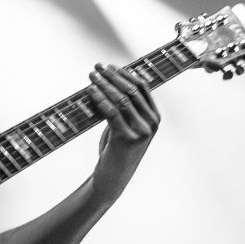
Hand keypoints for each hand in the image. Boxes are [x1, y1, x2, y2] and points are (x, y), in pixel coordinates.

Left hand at [88, 63, 159, 203]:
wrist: (113, 177)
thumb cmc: (117, 149)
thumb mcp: (127, 126)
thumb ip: (126, 109)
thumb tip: (110, 82)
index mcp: (154, 118)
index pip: (142, 88)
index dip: (125, 74)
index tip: (109, 66)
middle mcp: (151, 124)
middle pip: (131, 91)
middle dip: (112, 76)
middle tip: (97, 68)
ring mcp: (141, 132)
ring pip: (121, 99)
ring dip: (104, 85)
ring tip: (91, 76)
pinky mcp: (126, 139)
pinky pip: (111, 112)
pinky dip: (99, 99)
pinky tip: (90, 91)